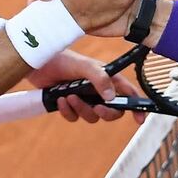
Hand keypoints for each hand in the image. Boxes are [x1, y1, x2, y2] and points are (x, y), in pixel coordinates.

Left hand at [26, 50, 144, 124]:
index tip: (140, 118)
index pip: (127, 93)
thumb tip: (112, 97)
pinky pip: (75, 117)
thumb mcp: (83, 66)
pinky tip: (60, 99)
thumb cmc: (62, 59)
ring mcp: (84, 98)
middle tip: (97, 108)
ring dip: (82, 109)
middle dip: (106, 113)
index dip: (136, 106)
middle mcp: (97, 89)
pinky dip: (68, 111)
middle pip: (112, 111)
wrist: (37, 63)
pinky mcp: (70, 104)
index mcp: (106, 78)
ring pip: (92, 116)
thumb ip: (100, 78)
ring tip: (70, 97)